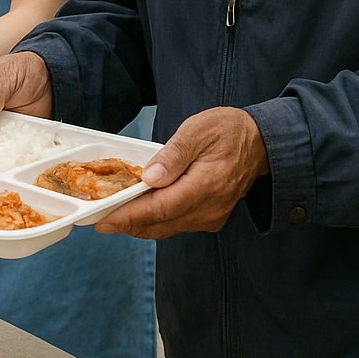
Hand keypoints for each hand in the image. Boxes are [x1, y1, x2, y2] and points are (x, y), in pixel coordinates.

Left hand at [95, 106, 269, 239]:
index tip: (103, 221)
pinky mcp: (210, 217)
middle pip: (160, 223)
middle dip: (127, 223)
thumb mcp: (197, 131)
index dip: (129, 216)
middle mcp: (209, 209)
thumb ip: (173, 155)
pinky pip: (177, 223)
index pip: (160, 208)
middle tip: (98, 218)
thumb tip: (149, 178)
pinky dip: (155, 220)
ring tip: (112, 214)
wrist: (260, 143)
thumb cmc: (226, 131)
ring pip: (167, 227)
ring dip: (139, 223)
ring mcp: (211, 217)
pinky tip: (138, 210)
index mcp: (205, 186)